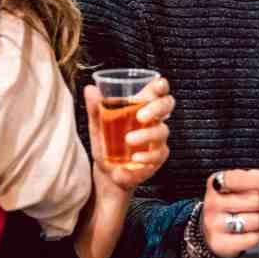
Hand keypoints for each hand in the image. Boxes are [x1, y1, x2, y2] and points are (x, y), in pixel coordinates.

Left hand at [84, 77, 173, 197]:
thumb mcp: (98, 125)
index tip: (157, 85)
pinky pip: (157, 154)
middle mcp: (153, 120)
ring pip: (161, 131)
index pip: (157, 91)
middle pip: (167, 105)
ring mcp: (157, 138)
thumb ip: (95, 107)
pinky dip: (146, 156)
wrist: (107, 172)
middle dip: (157, 107)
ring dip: (146, 135)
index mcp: (141, 106)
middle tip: (140, 116)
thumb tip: (90, 89)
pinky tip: (135, 158)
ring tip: (128, 140)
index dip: (161, 85)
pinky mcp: (157, 157)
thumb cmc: (106, 143)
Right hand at [202, 169, 258, 257]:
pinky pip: (254, 238)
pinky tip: (253, 230)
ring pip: (257, 220)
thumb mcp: (243, 183)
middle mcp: (213, 203)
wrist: (211, 229)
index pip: (240, 179)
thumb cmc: (231, 203)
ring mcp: (216, 224)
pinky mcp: (221, 243)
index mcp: (217, 183)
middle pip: (256, 200)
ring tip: (258, 217)